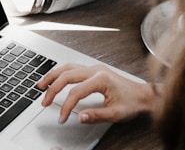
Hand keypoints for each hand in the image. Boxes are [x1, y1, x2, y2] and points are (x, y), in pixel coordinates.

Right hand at [37, 63, 154, 123]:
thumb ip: (96, 115)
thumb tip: (80, 117)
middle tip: (44, 101)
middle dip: (52, 89)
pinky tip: (55, 78)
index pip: (75, 92)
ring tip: (41, 85)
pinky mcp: (94, 70)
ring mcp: (94, 68)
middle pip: (66, 76)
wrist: (144, 95)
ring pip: (67, 67)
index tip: (62, 117)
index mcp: (101, 79)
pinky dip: (61, 73)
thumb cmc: (133, 102)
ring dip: (53, 76)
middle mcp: (96, 70)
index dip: (66, 106)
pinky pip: (72, 68)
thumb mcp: (116, 114)